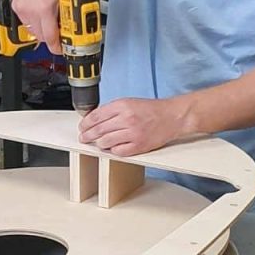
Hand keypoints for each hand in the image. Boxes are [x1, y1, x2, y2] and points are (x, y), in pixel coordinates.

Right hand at [13, 0, 70, 54]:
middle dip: (51, 37)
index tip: (61, 49)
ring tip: (49, 17)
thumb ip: (68, 13)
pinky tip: (39, 10)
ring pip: (32, 30)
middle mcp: (31, 11)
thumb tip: (72, 27)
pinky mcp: (16, 7)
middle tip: (59, 32)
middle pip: (41, 37)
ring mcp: (22, 9)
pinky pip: (26, 22)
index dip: (57, 47)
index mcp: (44, 8)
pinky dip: (34, 20)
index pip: (50, 37)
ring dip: (42, 28)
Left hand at [78, 98, 194, 156]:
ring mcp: (132, 133)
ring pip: (105, 142)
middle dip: (87, 136)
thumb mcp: (129, 102)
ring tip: (99, 143)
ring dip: (99, 144)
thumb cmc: (151, 110)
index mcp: (122, 106)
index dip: (85, 123)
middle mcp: (126, 119)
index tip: (82, 127)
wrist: (171, 117)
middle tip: (84, 138)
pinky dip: (113, 150)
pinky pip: (118, 151)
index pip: (96, 116)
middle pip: (98, 130)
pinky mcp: (139, 145)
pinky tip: (113, 147)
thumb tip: (94, 119)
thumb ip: (112, 110)